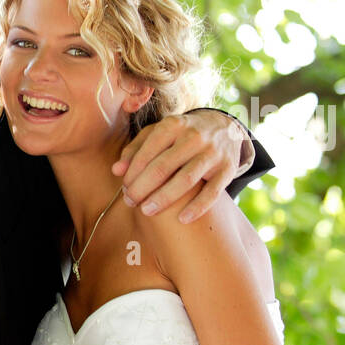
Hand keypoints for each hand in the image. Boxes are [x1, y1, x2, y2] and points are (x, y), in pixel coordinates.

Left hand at [112, 110, 247, 222]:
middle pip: (163, 167)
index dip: (133, 173)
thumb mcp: (158, 133)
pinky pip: (212, 192)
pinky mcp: (227, 169)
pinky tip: (182, 219)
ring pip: (186, 179)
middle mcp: (194, 137)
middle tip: (130, 202)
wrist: (225, 128)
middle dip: (142, 187)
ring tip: (146, 211)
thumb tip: (116, 170)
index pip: (147, 152)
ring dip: (163, 198)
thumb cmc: (181, 135)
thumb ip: (135, 149)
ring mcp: (212, 153)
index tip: (124, 188)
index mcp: (173, 125)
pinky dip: (197, 207)